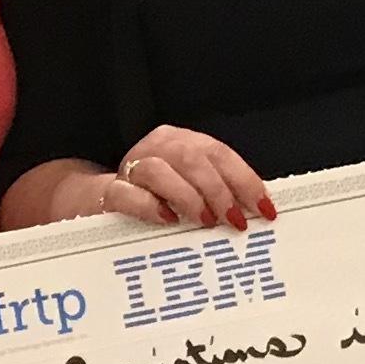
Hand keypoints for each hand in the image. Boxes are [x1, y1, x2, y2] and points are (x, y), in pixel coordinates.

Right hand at [98, 127, 274, 228]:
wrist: (101, 204)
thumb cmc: (156, 200)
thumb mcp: (191, 191)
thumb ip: (219, 193)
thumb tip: (258, 212)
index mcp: (182, 142)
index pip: (219, 154)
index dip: (244, 180)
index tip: (264, 209)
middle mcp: (157, 148)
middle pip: (191, 158)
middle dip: (218, 190)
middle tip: (234, 220)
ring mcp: (131, 168)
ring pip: (159, 169)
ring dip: (187, 196)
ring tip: (205, 221)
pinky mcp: (109, 192)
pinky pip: (127, 193)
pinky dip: (149, 206)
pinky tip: (167, 219)